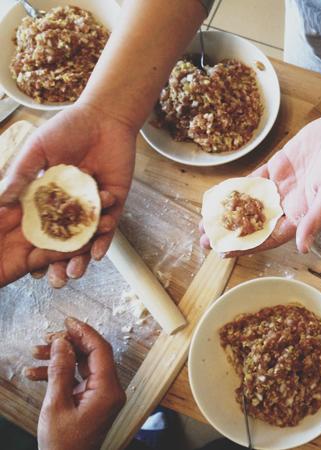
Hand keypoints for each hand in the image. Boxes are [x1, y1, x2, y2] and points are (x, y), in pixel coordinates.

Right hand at [0, 102, 136, 287]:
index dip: (31, 246)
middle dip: (59, 260)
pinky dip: (105, 238)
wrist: (104, 116)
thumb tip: (1, 199)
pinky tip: (99, 253)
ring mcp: (93, 204)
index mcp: (48, 194)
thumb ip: (21, 174)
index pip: (38, 226)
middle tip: (55, 281)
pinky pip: (110, 224)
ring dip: (82, 256)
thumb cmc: (67, 128)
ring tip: (76, 273)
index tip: (25, 267)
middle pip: (63, 237)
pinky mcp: (114, 201)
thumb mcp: (37, 151)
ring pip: (87, 236)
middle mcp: (70, 203)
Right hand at [26, 317, 125, 449]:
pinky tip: (37, 372)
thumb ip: (60, 372)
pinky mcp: (93, 401)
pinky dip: (60, 374)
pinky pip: (78, 379)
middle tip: (47, 337)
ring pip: (83, 365)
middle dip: (68, 344)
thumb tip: (62, 344)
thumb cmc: (63, 445)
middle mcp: (110, 390)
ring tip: (36, 353)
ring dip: (60, 358)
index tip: (68, 321)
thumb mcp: (56, 405)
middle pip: (92, 355)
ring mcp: (102, 395)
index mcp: (108, 390)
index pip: (101, 350)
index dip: (84, 332)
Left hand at [200, 109, 320, 254]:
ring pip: (251, 203)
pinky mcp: (279, 166)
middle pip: (255, 224)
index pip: (270, 237)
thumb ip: (317, 219)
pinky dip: (238, 187)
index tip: (224, 252)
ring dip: (229, 212)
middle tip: (204, 240)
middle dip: (231, 233)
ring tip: (205, 222)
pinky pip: (254, 180)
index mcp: (304, 216)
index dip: (247, 246)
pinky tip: (220, 194)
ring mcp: (283, 185)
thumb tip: (304, 248)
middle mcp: (291, 204)